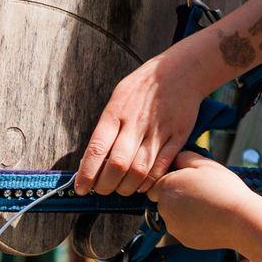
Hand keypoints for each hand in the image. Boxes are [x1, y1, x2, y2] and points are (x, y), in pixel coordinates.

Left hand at [75, 51, 209, 195]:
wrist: (181, 71)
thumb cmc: (145, 85)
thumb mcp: (118, 97)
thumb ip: (107, 126)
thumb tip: (94, 155)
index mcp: (116, 113)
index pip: (97, 149)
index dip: (87, 173)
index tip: (80, 188)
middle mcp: (136, 124)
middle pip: (118, 165)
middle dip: (106, 185)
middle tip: (102, 190)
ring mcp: (159, 131)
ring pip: (140, 170)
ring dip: (127, 187)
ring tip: (121, 189)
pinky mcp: (178, 136)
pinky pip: (162, 165)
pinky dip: (150, 181)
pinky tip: (142, 184)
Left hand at [150, 150, 261, 252]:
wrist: (240, 220)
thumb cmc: (223, 188)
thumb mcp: (205, 163)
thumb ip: (184, 158)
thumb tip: (176, 159)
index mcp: (165, 187)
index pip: (156, 184)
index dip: (172, 181)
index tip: (189, 181)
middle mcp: (164, 208)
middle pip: (165, 201)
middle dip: (178, 197)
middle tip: (202, 193)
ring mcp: (173, 226)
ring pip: (175, 217)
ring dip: (186, 212)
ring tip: (209, 206)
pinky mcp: (184, 240)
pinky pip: (186, 229)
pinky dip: (195, 225)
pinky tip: (212, 219)